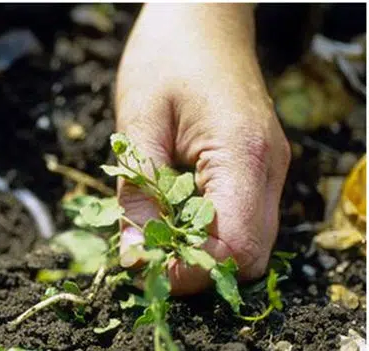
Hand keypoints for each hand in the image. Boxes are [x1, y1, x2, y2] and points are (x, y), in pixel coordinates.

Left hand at [115, 4, 290, 294]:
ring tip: (155, 235)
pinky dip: (207, 233)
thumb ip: (138, 191)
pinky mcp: (258, 170)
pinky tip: (172, 215)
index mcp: (243, 154)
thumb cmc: (168, 57)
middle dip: (198, 270)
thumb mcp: (139, 121)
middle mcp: (269, 169)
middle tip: (148, 257)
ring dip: (202, 253)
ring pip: (248, 245)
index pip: (234, 247)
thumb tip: (135, 255)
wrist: (202, 18)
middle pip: (250, 257)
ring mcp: (270, 170)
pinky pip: (241, 221)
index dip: (191, 272)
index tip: (146, 270)